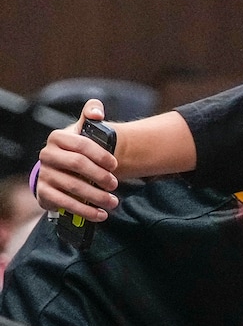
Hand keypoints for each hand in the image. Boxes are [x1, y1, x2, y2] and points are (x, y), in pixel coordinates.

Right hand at [35, 99, 118, 220]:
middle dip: (100, 176)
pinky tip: (101, 215)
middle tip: (116, 184)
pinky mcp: (44, 192)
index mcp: (58, 138)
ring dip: (97, 196)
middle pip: (77, 164)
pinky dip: (85, 211)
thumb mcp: (84, 132)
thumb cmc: (78, 152)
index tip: (115, 165)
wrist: (60, 172)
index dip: (101, 155)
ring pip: (73, 186)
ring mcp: (44, 174)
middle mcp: (48, 155)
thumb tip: (97, 111)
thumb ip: (91, 117)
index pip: (81, 144)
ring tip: (113, 202)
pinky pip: (65, 203)